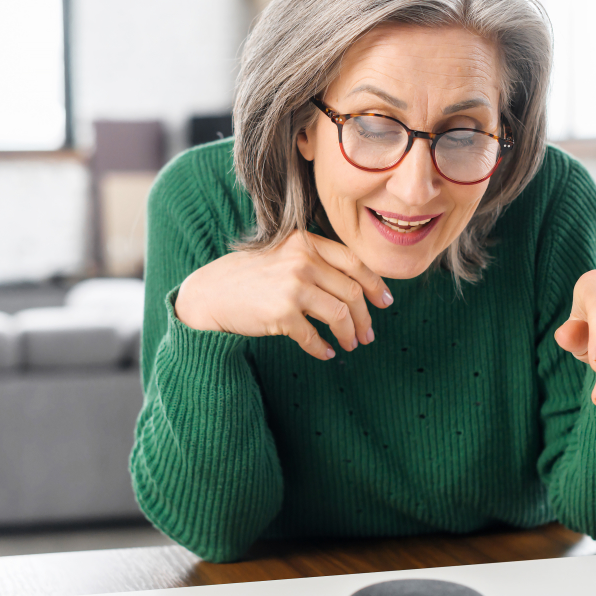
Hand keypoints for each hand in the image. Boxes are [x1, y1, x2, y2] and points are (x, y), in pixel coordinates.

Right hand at [174, 232, 393, 360]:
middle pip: (352, 291)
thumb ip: (316, 260)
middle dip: (365, 317)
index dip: (375, 284)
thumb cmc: (250, 276)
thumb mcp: (284, 254)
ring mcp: (292, 287)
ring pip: (340, 314)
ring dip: (349, 334)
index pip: (354, 261)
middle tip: (368, 334)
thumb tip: (358, 285)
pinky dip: (322, 348)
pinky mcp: (281, 314)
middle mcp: (302, 261)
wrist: (210, 293)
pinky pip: (313, 337)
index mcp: (305, 242)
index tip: (385, 302)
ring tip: (350, 345)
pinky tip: (325, 353)